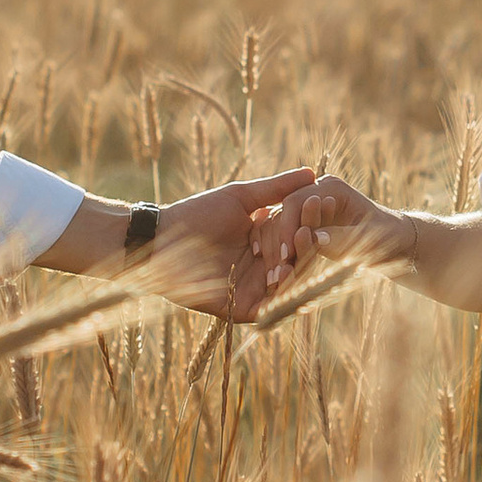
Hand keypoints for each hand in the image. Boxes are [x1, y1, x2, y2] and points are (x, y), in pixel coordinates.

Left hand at [147, 170, 321, 320]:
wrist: (160, 240)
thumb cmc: (195, 214)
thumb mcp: (240, 197)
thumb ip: (276, 189)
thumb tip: (312, 172)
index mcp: (265, 243)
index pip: (297, 239)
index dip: (310, 226)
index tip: (321, 207)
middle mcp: (264, 268)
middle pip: (298, 264)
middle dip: (307, 250)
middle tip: (312, 232)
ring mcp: (254, 290)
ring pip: (289, 287)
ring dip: (299, 271)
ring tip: (300, 252)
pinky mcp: (242, 309)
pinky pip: (271, 309)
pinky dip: (284, 298)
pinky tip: (291, 281)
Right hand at [254, 175, 415, 293]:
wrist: (395, 244)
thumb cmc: (387, 238)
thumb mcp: (368, 239)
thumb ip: (341, 237)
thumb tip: (314, 237)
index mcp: (331, 187)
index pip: (297, 202)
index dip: (288, 227)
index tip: (286, 255)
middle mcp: (316, 194)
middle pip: (284, 213)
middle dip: (279, 241)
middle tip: (277, 270)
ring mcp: (310, 210)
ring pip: (281, 227)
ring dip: (278, 251)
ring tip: (276, 278)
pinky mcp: (307, 226)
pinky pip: (287, 239)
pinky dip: (283, 256)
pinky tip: (279, 276)